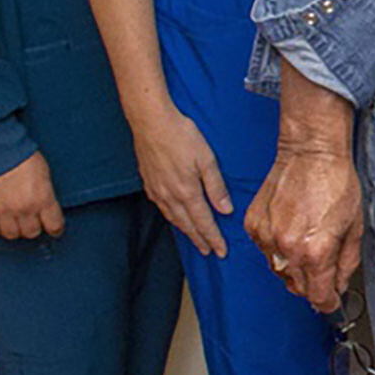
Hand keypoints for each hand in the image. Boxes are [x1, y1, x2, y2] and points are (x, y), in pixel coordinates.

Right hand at [0, 151, 64, 240]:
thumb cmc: (21, 156)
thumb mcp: (44, 174)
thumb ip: (46, 195)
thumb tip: (46, 210)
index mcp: (42, 198)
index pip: (54, 226)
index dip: (55, 229)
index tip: (54, 229)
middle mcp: (23, 208)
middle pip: (32, 232)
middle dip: (34, 227)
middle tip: (32, 221)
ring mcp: (2, 210)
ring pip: (11, 234)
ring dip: (15, 229)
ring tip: (15, 220)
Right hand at [129, 104, 230, 256]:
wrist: (151, 122)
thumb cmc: (182, 136)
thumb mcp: (206, 159)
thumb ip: (216, 186)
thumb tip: (225, 210)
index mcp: (187, 191)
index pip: (203, 222)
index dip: (213, 238)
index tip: (221, 251)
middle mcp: (169, 196)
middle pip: (187, 225)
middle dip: (200, 240)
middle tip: (209, 252)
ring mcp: (156, 190)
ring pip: (173, 218)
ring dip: (185, 231)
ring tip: (195, 240)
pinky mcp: (149, 183)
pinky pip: (162, 208)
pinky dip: (172, 218)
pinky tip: (176, 217)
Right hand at [244, 143, 363, 312]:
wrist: (311, 152)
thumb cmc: (336, 182)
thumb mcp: (354, 227)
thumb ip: (347, 262)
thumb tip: (339, 285)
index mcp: (316, 251)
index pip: (318, 296)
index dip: (328, 303)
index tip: (331, 302)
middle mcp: (288, 248)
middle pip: (297, 287)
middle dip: (312, 285)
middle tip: (322, 272)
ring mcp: (267, 237)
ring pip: (278, 270)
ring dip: (293, 267)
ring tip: (306, 244)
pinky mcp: (253, 225)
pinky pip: (265, 249)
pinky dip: (276, 248)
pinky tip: (290, 231)